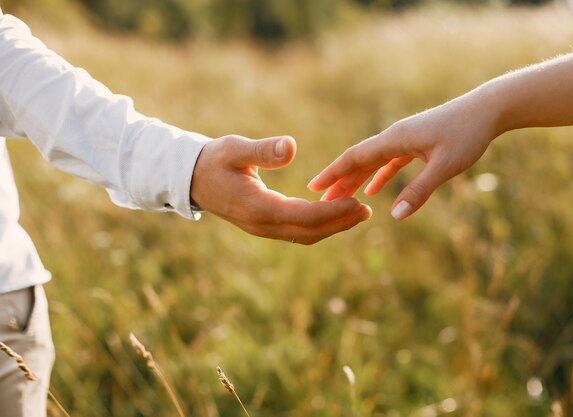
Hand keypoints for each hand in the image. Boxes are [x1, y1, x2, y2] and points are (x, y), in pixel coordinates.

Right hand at [190, 134, 371, 244]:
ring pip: (304, 235)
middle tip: (367, 211)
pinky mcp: (265, 225)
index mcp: (258, 208)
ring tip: (358, 213)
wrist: (191, 179)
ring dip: (332, 226)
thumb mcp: (233, 149)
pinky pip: (297, 231)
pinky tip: (334, 212)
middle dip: (340, 224)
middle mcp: (262, 225)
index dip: (333, 212)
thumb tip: (291, 147)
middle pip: (309, 232)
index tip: (358, 203)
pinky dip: (318, 224)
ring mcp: (263, 228)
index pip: (304, 216)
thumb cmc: (212, 160)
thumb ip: (262, 150)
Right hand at [308, 92, 495, 219]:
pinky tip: (374, 191)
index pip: (355, 157)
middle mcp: (394, 137)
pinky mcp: (415, 143)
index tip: (313, 187)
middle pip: (359, 161)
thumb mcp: (444, 166)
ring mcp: (404, 139)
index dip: (333, 173)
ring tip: (341, 198)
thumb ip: (420, 190)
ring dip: (356, 180)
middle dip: (340, 181)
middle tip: (321, 202)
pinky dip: (378, 176)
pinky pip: (389, 162)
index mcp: (395, 139)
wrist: (487, 110)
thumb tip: (396, 215)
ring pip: (372, 162)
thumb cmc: (467, 134)